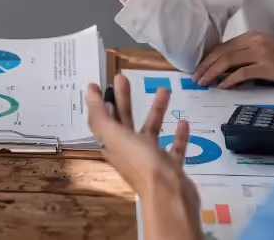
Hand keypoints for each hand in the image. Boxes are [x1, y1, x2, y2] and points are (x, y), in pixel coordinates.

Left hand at [85, 75, 201, 239]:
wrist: (169, 195)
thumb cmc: (141, 163)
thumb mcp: (114, 135)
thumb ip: (100, 115)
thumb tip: (89, 92)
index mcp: (113, 145)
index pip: (103, 119)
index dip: (99, 102)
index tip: (99, 83)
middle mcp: (130, 151)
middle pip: (125, 120)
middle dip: (123, 99)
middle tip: (124, 78)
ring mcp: (151, 160)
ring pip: (151, 131)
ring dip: (156, 111)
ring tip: (164, 91)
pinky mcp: (170, 167)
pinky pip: (174, 148)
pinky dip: (178, 135)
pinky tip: (183, 122)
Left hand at [193, 31, 273, 88]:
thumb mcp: (266, 53)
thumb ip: (247, 58)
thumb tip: (226, 71)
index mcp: (252, 36)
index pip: (223, 46)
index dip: (208, 58)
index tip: (198, 68)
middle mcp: (255, 41)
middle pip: (222, 52)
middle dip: (205, 65)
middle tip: (195, 77)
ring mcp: (261, 53)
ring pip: (228, 60)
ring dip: (212, 72)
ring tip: (203, 82)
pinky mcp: (268, 66)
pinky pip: (242, 73)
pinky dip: (229, 80)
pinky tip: (222, 86)